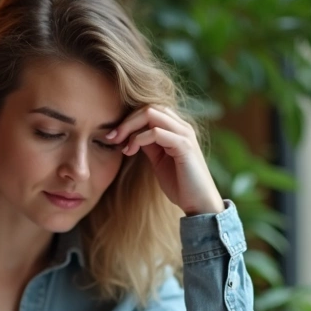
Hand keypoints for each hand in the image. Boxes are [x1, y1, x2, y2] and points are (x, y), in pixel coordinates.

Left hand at [107, 105, 223, 215]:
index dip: (129, 119)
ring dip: (129, 127)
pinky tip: (130, 151)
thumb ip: (148, 144)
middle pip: (148, 107)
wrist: (199, 204)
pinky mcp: (184, 145)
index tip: (113, 136)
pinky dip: (138, 139)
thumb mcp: (158, 159)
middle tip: (111, 137)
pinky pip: (156, 132)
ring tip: (119, 143)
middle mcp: (182, 126)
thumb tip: (130, 134)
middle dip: (125, 120)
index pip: (150, 109)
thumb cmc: (180, 184)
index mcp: (177, 128)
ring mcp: (184, 134)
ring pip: (151, 113)